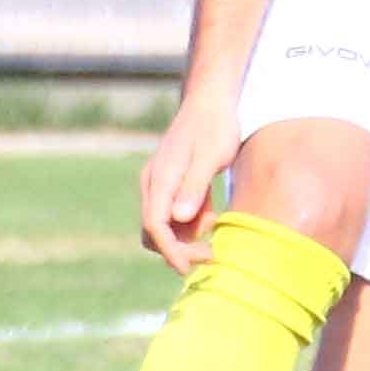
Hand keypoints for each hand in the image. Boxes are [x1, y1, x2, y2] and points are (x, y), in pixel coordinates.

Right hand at [139, 96, 238, 273]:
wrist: (210, 102)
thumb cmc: (215, 127)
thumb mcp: (211, 156)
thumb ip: (194, 186)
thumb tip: (178, 218)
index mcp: (160, 178)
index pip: (155, 225)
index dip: (170, 251)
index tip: (189, 268)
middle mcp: (153, 184)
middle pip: (154, 231)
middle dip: (178, 249)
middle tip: (211, 255)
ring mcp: (159, 184)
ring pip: (164, 226)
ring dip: (186, 236)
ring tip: (215, 225)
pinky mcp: (170, 185)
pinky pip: (174, 215)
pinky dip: (190, 222)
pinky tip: (212, 213)